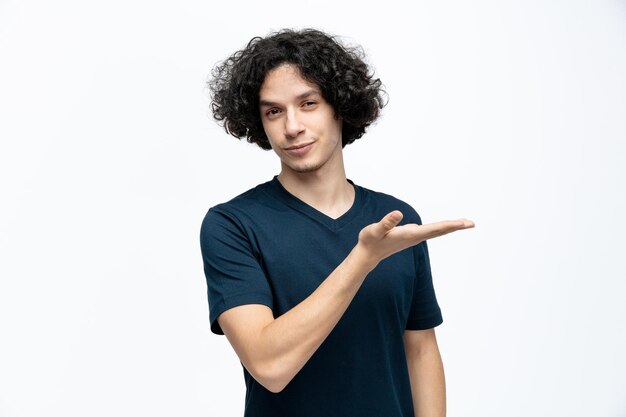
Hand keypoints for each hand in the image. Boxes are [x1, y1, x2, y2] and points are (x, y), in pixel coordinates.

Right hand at [357, 210, 473, 266]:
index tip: (464, 223)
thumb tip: (398, 213)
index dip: (450, 225)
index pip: (434, 229)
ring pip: (436, 231)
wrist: (367, 255)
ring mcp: (413, 237)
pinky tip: (446, 226)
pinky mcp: (410, 236)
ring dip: (450, 227)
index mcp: (410, 235)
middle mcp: (415, 237)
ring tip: (464, 223)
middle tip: (472, 223)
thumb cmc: (370, 241)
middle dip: (456, 226)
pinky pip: (430, 231)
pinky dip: (441, 227)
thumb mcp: (375, 230)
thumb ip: (386, 223)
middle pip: (439, 231)